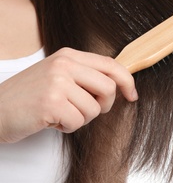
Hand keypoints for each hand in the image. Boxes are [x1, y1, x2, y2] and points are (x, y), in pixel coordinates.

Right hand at [0, 47, 137, 142]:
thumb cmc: (29, 97)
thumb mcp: (58, 76)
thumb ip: (84, 76)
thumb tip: (118, 85)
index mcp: (69, 55)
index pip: (111, 64)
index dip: (127, 81)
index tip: (132, 95)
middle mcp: (64, 64)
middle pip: (109, 88)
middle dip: (104, 105)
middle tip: (84, 110)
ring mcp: (57, 81)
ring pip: (95, 109)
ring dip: (80, 118)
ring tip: (60, 114)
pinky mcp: (51, 102)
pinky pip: (78, 122)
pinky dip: (68, 127)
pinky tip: (51, 120)